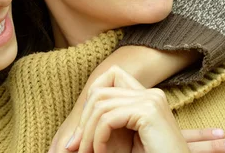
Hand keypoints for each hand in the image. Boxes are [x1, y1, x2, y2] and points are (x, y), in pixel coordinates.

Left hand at [68, 65, 187, 152]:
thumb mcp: (123, 141)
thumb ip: (106, 125)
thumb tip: (73, 133)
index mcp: (148, 97)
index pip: (110, 78)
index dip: (90, 101)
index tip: (82, 131)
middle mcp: (151, 94)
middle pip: (100, 92)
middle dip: (84, 120)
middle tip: (76, 147)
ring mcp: (151, 100)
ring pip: (100, 105)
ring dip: (88, 133)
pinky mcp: (149, 112)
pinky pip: (108, 119)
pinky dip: (98, 139)